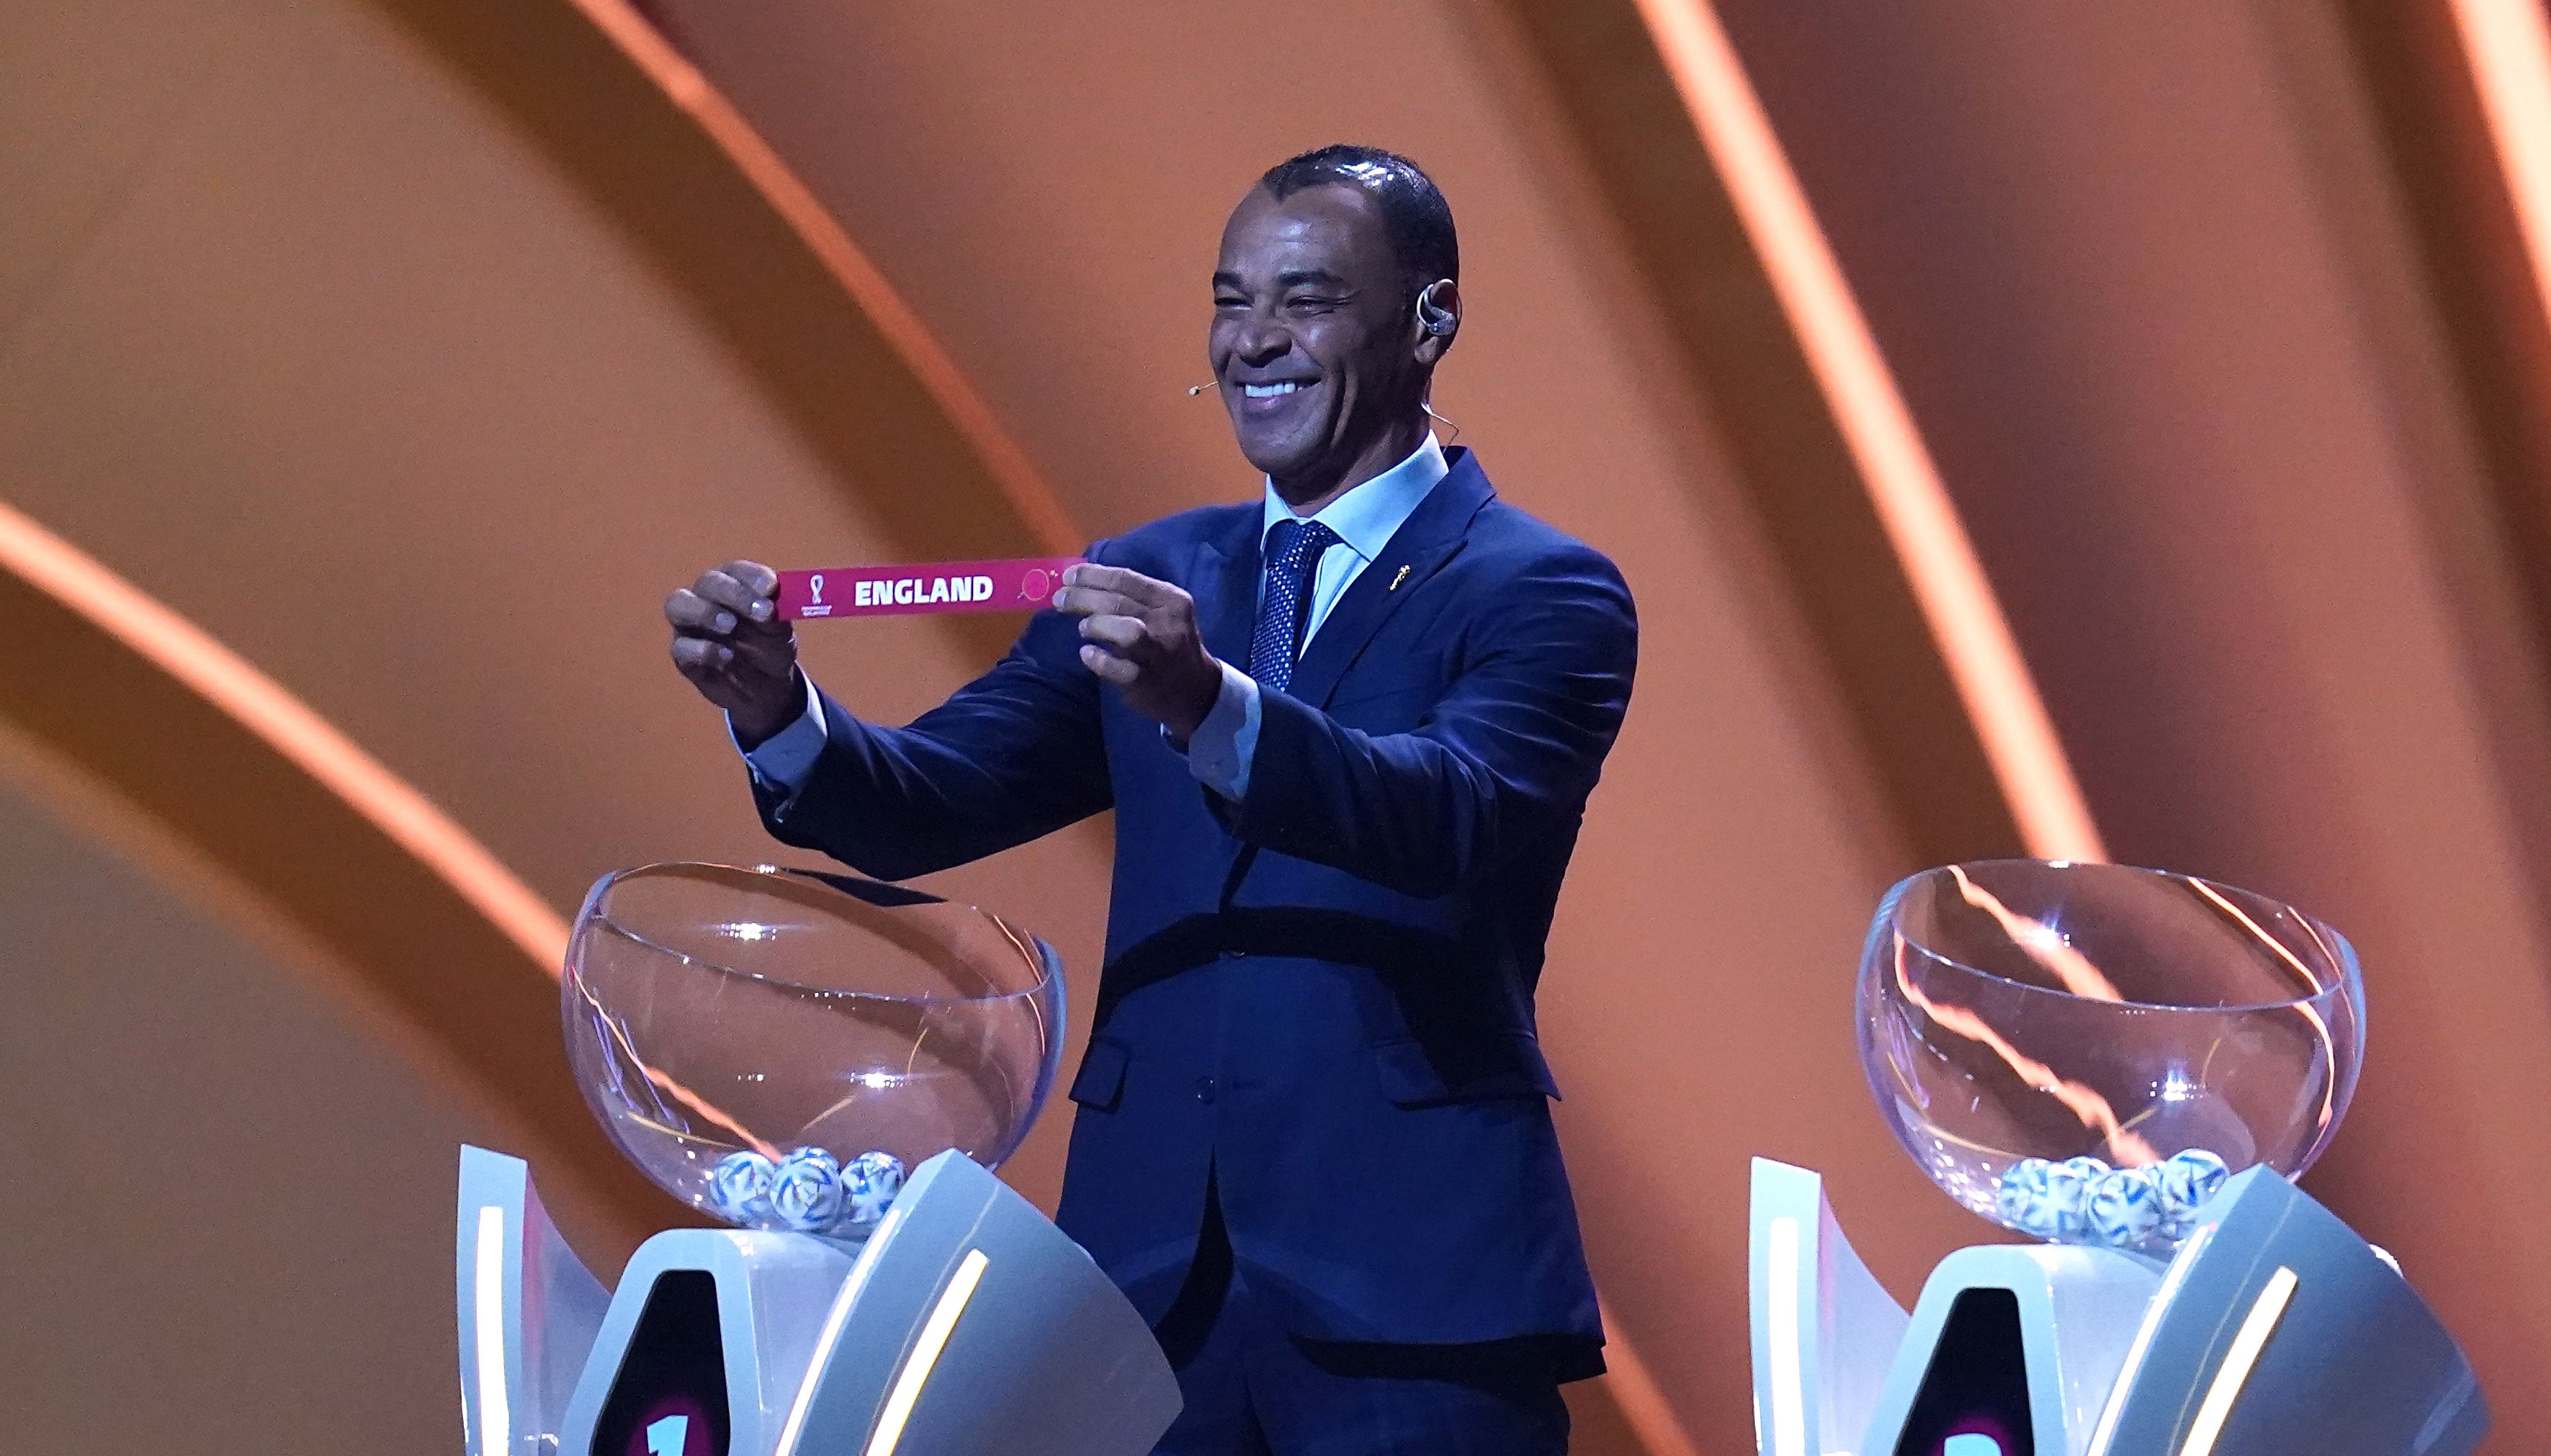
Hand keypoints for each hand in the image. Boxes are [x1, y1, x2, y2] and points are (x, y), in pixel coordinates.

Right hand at [666, 560, 799, 744]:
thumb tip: (770, 606)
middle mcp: (706, 597)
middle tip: (761, 611)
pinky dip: (702, 650)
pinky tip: (727, 656)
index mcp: (734, 584)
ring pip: (677, 604)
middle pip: (708, 582)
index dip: (752, 576)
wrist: (764, 686)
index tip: (771, 587)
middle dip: (734, 593)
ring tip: (730, 626)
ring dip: (705, 611)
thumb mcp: (780, 632)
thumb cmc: (769, 646)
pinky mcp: (683, 655)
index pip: (737, 570)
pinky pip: (680, 646)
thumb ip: (774, 616)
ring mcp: (690, 625)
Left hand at [1053, 564, 1222, 740]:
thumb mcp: (1163, 612)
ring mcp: (1159, 653)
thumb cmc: (1169, 642)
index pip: (1126, 579)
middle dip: (1083, 598)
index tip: (1069, 577)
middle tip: (1060, 600)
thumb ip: (1130, 596)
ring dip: (1097, 625)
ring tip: (1083, 629)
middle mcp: (1168, 623)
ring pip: (1127, 631)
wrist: (1195, 689)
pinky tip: (1087, 654)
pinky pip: (1119, 669)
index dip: (1092, 576)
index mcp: (1171, 599)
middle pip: (1119, 602)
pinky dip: (1098, 660)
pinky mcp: (1147, 681)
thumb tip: (1082, 582)